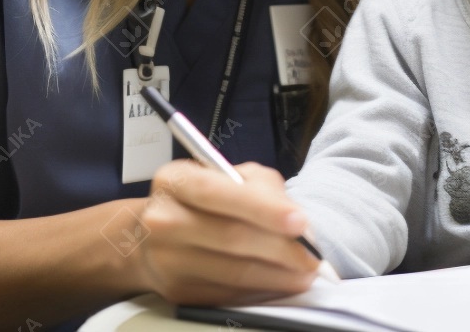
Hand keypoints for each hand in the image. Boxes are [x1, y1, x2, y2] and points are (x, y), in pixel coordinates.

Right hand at [133, 160, 320, 304]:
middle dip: (281, 248)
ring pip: (234, 272)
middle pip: (231, 237)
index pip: (220, 193)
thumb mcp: (231, 176)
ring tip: (305, 273)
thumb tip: (299, 224)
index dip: (264, 209)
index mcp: (176, 180)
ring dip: (279, 275)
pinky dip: (262, 290)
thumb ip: (264, 189)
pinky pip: (229, 293)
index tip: (300, 222)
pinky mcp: (177, 291)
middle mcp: (164, 219)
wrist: (157, 236)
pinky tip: (281, 283)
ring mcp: (167, 259)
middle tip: (312, 255)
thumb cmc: (205, 200)